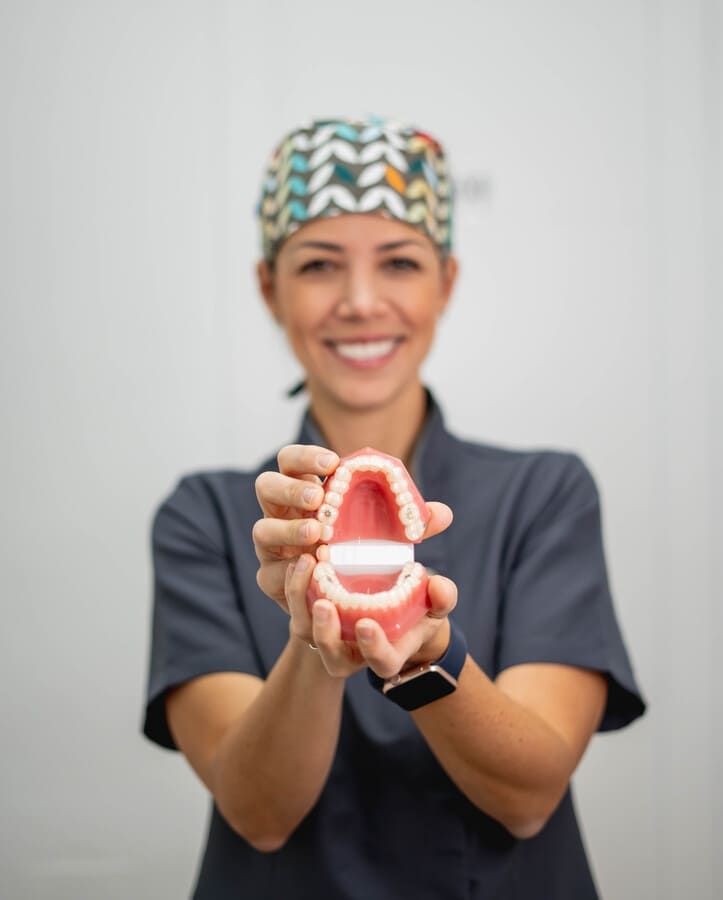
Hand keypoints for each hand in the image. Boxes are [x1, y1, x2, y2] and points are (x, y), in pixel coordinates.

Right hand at [252, 443, 452, 610]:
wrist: (348, 605)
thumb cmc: (365, 555)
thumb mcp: (392, 536)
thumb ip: (413, 523)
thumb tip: (443, 513)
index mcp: (305, 490)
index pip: (291, 461)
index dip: (305, 457)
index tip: (332, 463)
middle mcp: (282, 514)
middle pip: (266, 486)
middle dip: (290, 489)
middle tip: (318, 498)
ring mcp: (272, 547)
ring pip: (261, 529)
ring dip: (288, 530)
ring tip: (317, 535)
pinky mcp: (271, 579)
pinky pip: (269, 574)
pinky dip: (288, 572)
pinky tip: (311, 569)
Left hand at [294, 569, 457, 679]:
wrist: (395, 602)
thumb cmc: (420, 605)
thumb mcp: (437, 601)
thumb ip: (443, 596)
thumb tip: (440, 586)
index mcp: (389, 653)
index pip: (381, 661)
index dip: (373, 648)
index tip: (366, 624)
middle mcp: (355, 652)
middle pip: (333, 656)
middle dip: (327, 633)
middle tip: (323, 605)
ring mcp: (331, 636)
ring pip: (307, 631)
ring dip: (301, 602)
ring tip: (306, 568)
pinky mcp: (312, 617)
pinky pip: (296, 609)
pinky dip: (294, 587)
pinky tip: (298, 563)